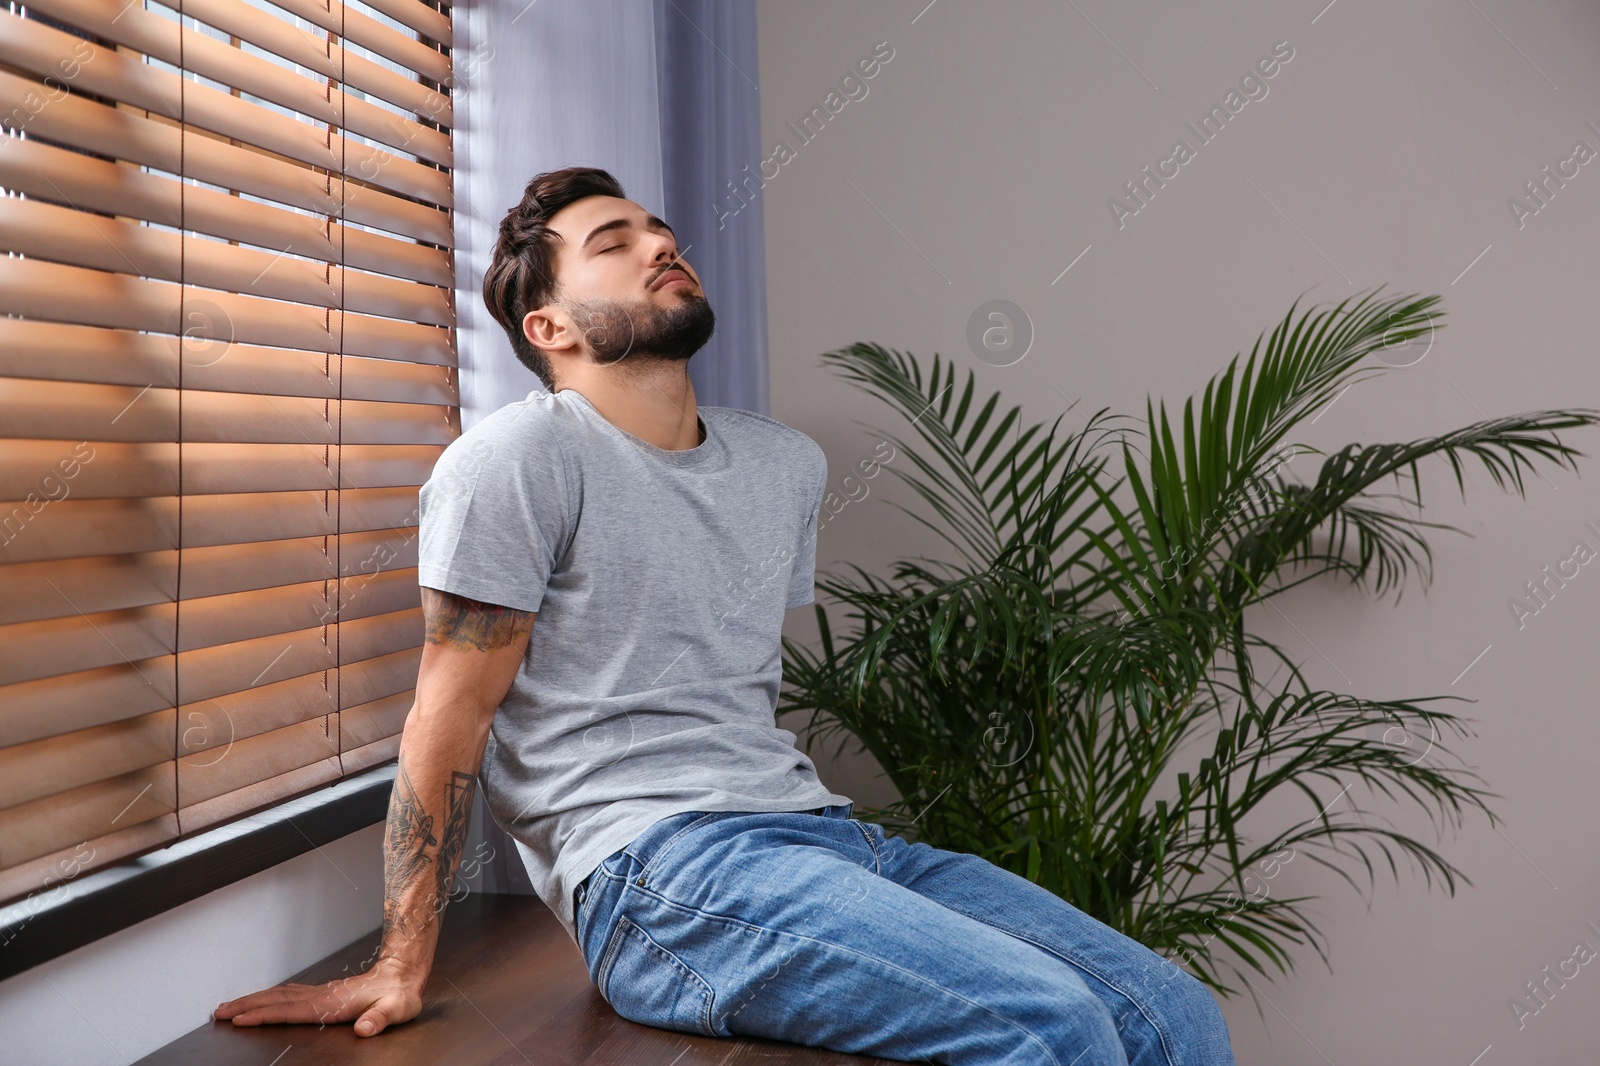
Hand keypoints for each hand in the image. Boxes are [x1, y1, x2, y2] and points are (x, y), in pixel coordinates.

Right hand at [212, 957, 425, 1036]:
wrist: (403, 973)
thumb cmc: (399, 995)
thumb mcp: (395, 1010)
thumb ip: (380, 1019)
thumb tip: (366, 1029)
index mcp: (331, 1004)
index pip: (290, 1011)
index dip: (264, 1016)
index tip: (239, 1020)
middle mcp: (320, 996)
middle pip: (275, 1000)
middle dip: (246, 1006)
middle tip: (219, 1012)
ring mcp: (320, 992)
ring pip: (278, 994)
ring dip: (253, 1000)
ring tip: (230, 1006)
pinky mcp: (323, 993)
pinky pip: (288, 994)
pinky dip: (269, 997)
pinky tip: (263, 999)